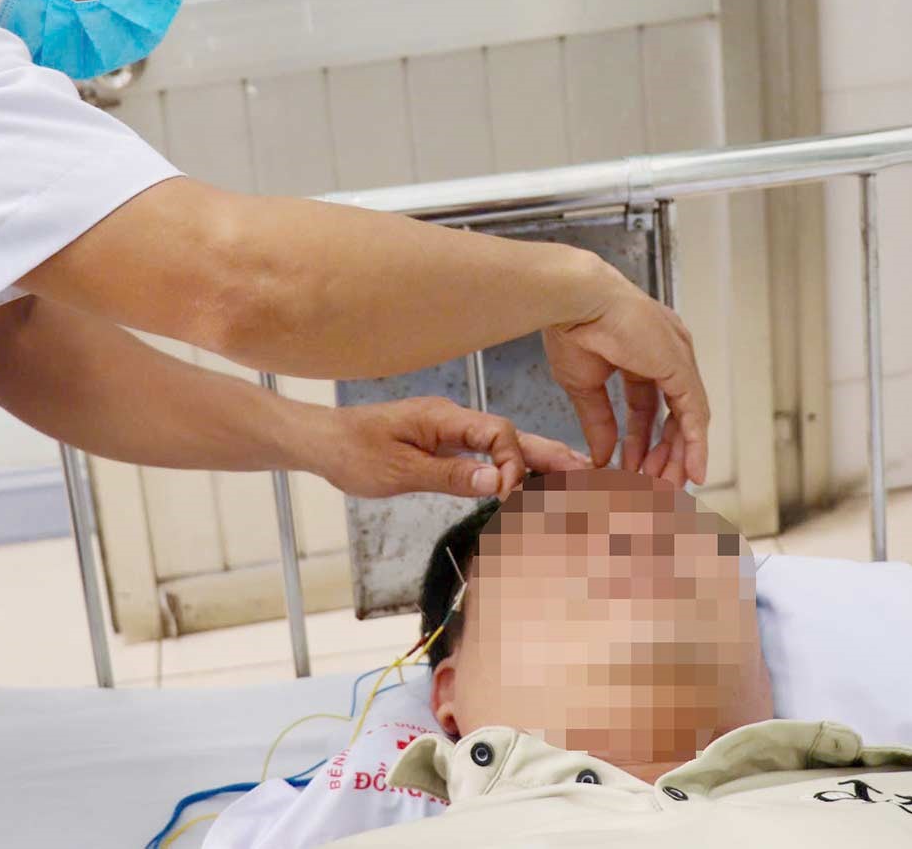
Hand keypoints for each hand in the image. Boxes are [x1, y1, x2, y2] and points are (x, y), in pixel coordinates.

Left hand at [309, 397, 589, 499]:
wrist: (321, 442)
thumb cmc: (352, 453)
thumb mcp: (398, 471)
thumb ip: (450, 476)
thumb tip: (498, 480)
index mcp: (444, 418)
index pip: (498, 432)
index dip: (515, 461)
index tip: (512, 493)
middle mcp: (452, 420)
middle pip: (510, 434)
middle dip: (550, 452)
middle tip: (589, 471)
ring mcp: (448, 432)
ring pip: (502, 443)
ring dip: (537, 459)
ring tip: (576, 475)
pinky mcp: (441, 445)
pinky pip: (484, 453)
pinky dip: (511, 465)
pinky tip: (529, 479)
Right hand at [542, 266, 709, 487]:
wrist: (574, 302)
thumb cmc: (572, 328)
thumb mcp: (584, 386)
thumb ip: (598, 422)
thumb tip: (603, 457)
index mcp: (642, 353)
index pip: (648, 406)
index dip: (640, 440)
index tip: (633, 467)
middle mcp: (666, 354)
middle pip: (672, 415)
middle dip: (663, 453)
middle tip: (654, 485)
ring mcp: (677, 358)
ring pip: (688, 418)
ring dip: (679, 456)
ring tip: (668, 487)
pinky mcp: (681, 366)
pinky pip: (695, 413)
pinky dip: (696, 445)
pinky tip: (693, 471)